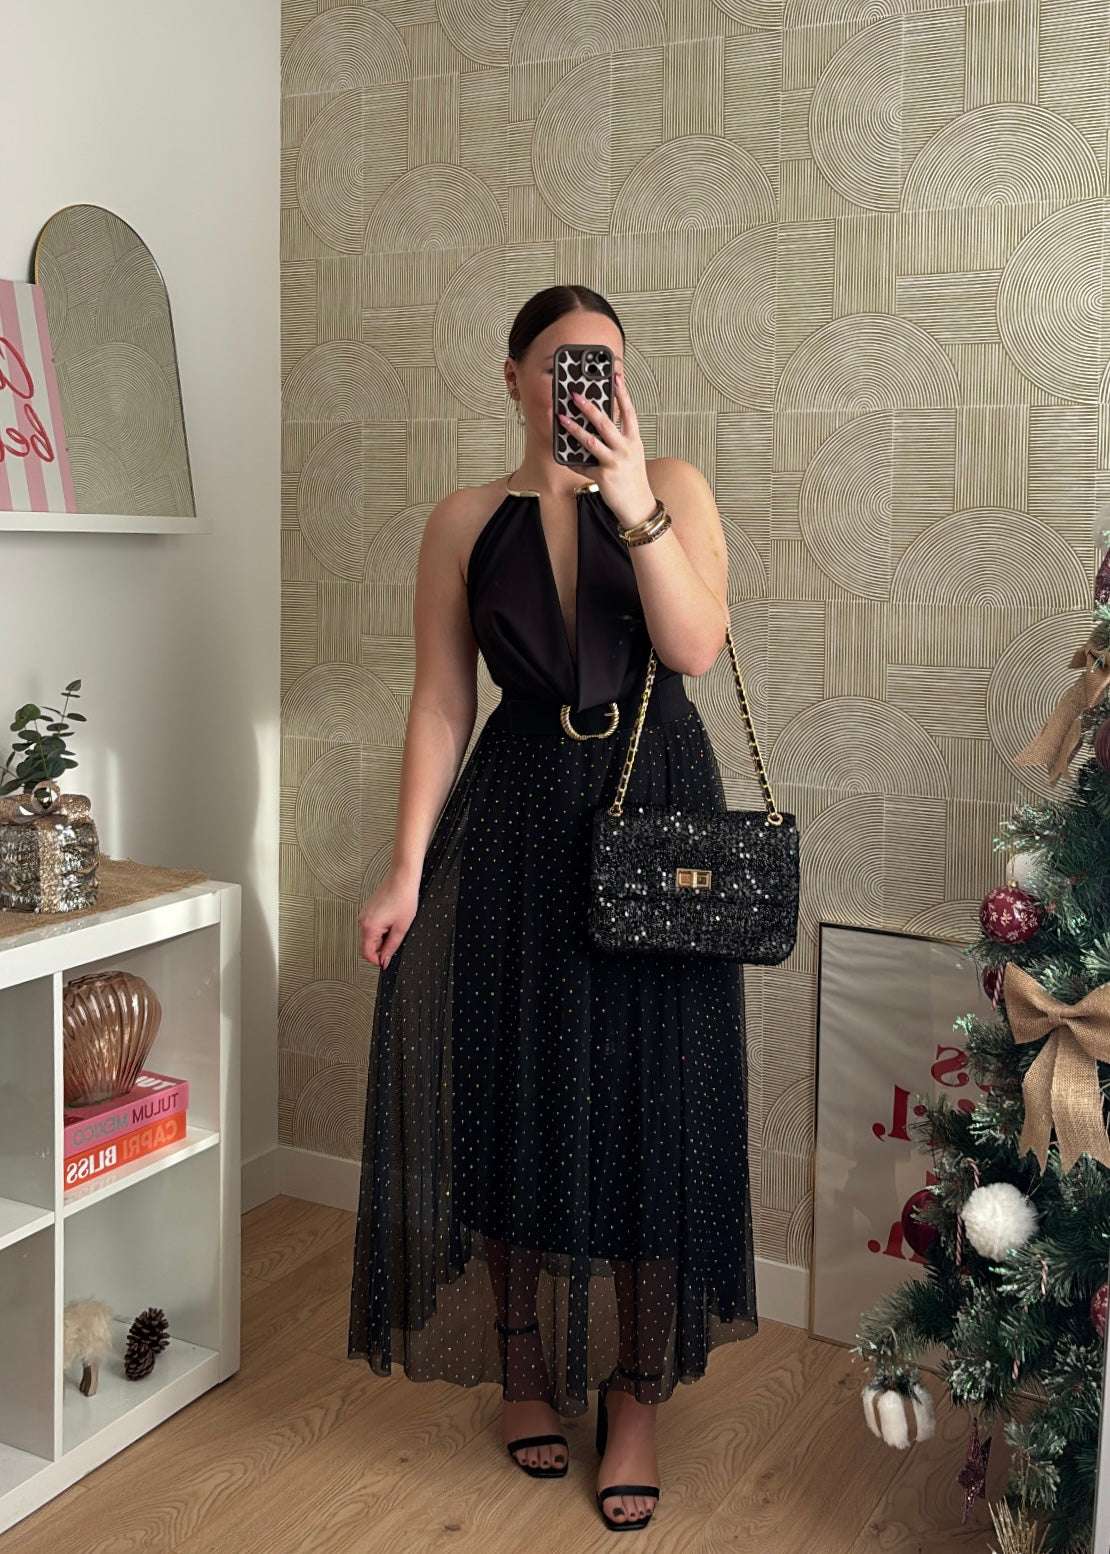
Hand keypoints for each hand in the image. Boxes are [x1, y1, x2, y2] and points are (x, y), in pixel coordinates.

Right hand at [358, 871, 419, 969]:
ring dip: (383, 936)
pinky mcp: (368, 909)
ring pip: (371, 935)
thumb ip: (391, 948)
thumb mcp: (401, 928)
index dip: (378, 961)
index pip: (367, 953)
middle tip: (397, 937)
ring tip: (396, 924)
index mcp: (369, 927)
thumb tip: (384, 961)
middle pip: (368, 945)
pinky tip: (393, 918)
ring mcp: (364, 914)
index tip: (387, 961)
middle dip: (382, 947)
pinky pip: (372, 926)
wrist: (402, 878)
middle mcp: (363, 920)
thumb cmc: (404, 898)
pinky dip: (382, 927)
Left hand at [558, 370, 655, 529]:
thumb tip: (596, 430)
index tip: (616, 377)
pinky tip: (565, 457)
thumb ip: (618, 442)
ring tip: (561, 418)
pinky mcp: (604, 476)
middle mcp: (626, 449)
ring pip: (591, 441)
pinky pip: (583, 465)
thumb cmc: (633, 480)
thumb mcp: (632, 456)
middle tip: (575, 394)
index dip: (622, 393)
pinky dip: (573, 461)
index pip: (629, 412)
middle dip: (588, 406)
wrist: (639, 507)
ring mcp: (615, 462)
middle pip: (605, 422)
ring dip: (574, 428)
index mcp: (634, 441)